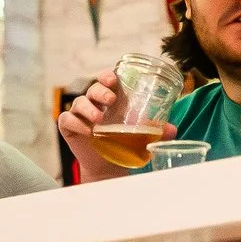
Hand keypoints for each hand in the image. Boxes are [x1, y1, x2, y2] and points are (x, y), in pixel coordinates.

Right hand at [57, 65, 165, 183]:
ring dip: (89, 108)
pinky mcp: (69, 127)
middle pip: (93, 89)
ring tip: (99, 119)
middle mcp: (94, 102)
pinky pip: (68, 120)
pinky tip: (87, 131)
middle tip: (110, 100)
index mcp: (111, 98)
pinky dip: (76, 123)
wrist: (108, 165)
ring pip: (79, 102)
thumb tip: (172, 130)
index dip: (107, 76)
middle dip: (101, 91)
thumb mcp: (140, 134)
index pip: (106, 79)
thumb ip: (155, 130)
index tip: (113, 80)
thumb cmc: (123, 142)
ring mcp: (80, 114)